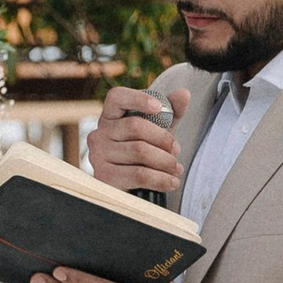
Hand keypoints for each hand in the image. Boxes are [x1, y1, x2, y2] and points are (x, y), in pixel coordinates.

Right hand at [86, 78, 190, 203]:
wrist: (133, 188)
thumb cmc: (146, 153)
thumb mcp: (160, 130)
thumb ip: (172, 111)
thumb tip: (184, 93)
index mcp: (110, 116)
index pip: (116, 97)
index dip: (137, 99)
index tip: (159, 107)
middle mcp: (99, 133)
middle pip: (135, 126)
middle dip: (163, 138)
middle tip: (176, 149)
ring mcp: (98, 155)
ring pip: (140, 151)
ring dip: (166, 161)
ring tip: (176, 168)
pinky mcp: (104, 177)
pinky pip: (139, 174)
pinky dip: (161, 179)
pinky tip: (171, 181)